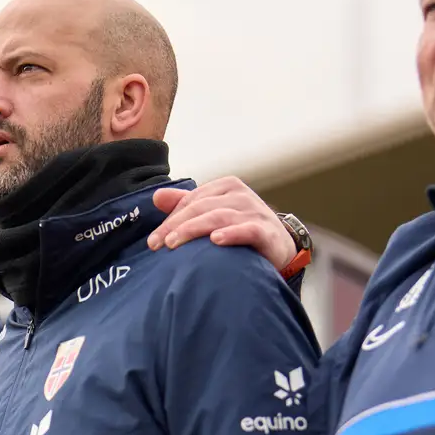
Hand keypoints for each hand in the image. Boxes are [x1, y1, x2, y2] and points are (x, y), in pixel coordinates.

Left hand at [146, 178, 297, 271]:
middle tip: (157, 245)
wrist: (280, 247)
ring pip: (218, 217)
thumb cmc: (241, 229)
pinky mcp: (267, 231)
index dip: (170, 220)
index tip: (153, 241)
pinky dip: (232, 234)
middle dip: (175, 226)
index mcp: (225, 187)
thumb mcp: (214, 214)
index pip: (191, 201)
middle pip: (201, 208)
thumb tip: (157, 196)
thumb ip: (186, 205)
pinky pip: (248, 230)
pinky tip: (215, 240)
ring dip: (194, 229)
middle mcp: (240, 195)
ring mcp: (255, 212)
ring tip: (175, 243)